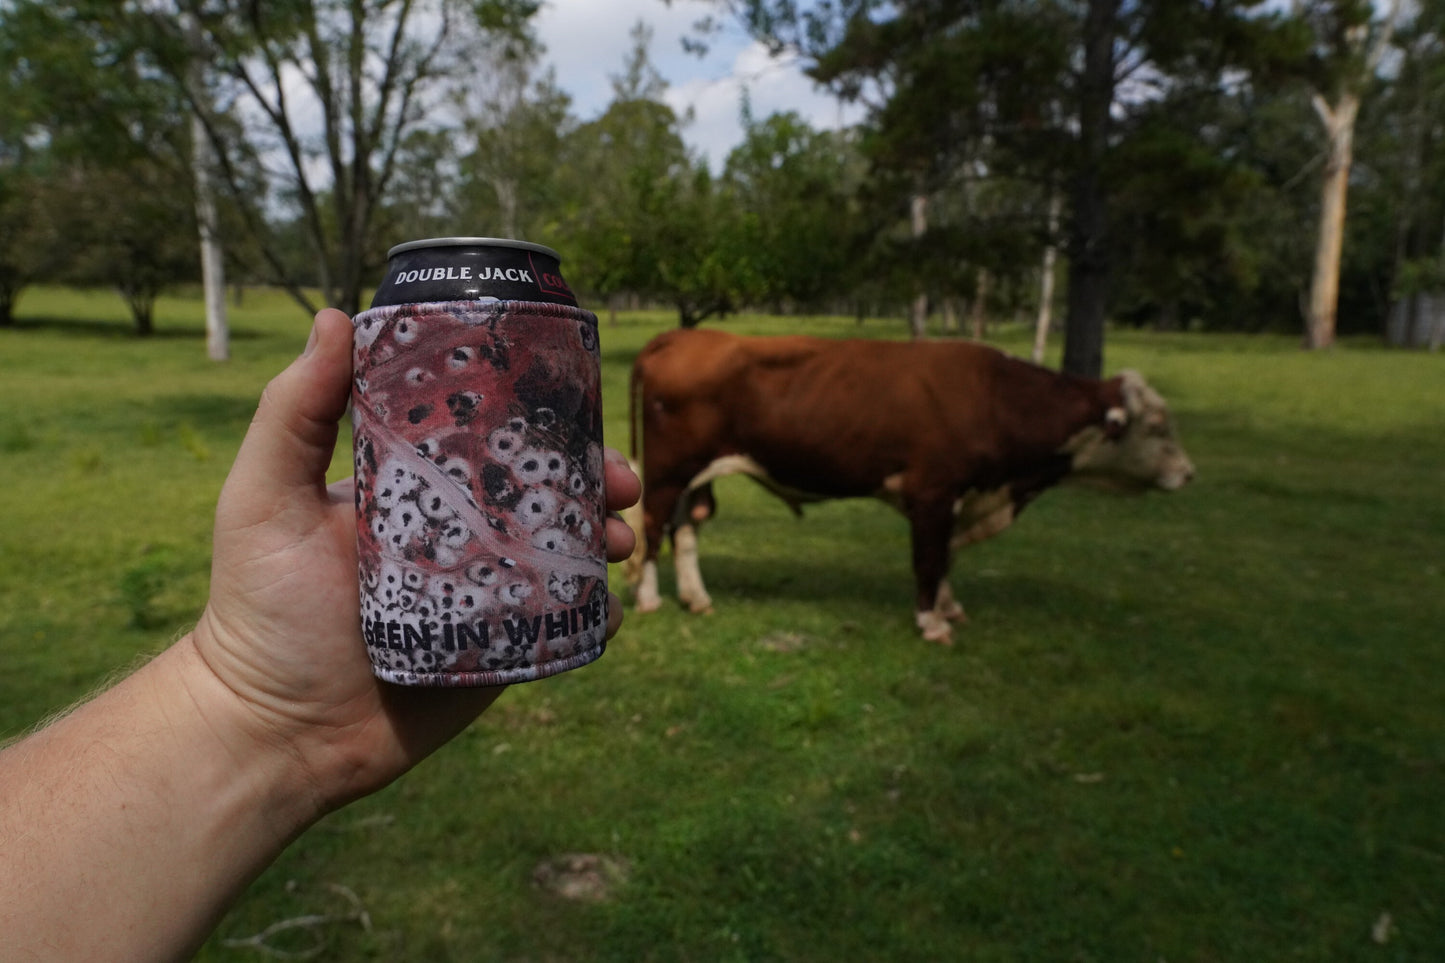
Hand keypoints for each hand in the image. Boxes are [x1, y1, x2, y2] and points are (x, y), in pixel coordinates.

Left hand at [190, 308, 640, 814]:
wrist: (275, 731)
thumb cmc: (259, 607)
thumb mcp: (265, 497)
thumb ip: (295, 411)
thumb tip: (336, 317)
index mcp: (413, 490)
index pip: (488, 440)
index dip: (540, 422)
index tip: (578, 409)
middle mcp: (454, 535)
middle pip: (541, 494)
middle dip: (593, 480)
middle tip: (621, 482)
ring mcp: (481, 595)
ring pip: (563, 555)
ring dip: (603, 539)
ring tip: (618, 541)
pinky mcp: (498, 653)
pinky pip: (560, 626)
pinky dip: (592, 611)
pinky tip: (605, 605)